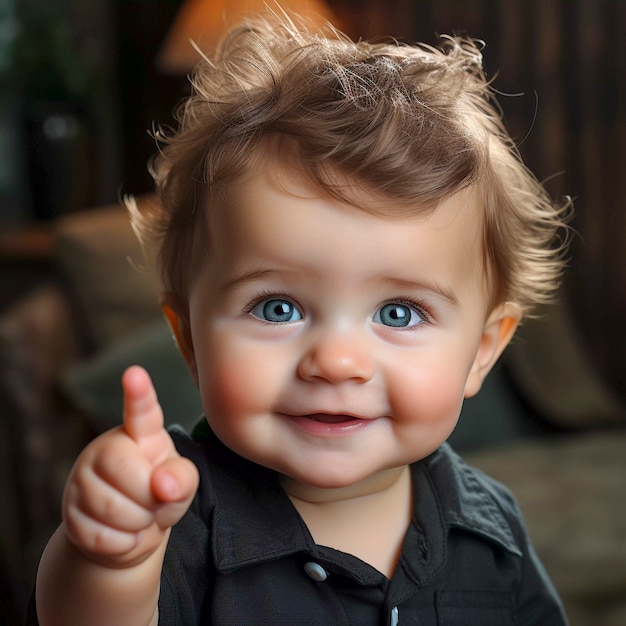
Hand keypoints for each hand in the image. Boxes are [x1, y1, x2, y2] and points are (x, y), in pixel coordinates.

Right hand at [62, 366, 198, 567]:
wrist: (130, 535)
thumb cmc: (160, 495)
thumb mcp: (182, 484)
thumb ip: (183, 478)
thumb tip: (163, 484)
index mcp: (140, 434)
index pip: (141, 412)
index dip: (138, 394)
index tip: (135, 373)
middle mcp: (106, 449)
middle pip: (128, 473)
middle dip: (150, 498)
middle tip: (155, 501)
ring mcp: (83, 481)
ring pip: (114, 509)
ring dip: (139, 524)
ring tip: (142, 517)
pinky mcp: (70, 515)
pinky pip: (102, 537)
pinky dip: (124, 545)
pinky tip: (125, 535)